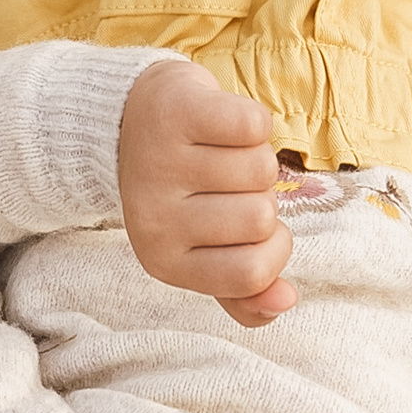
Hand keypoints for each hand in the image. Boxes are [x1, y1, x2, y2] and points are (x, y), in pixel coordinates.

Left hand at [117, 55, 295, 327]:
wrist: (125, 122)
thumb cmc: (181, 192)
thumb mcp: (205, 248)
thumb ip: (247, 287)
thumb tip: (286, 300)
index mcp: (163, 262)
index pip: (253, 273)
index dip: (271, 248)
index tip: (248, 227)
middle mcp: (154, 218)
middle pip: (262, 218)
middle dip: (260, 197)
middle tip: (224, 182)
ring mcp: (161, 164)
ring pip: (263, 169)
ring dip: (255, 155)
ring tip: (218, 151)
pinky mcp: (176, 112)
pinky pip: (254, 125)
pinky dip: (252, 120)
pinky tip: (220, 125)